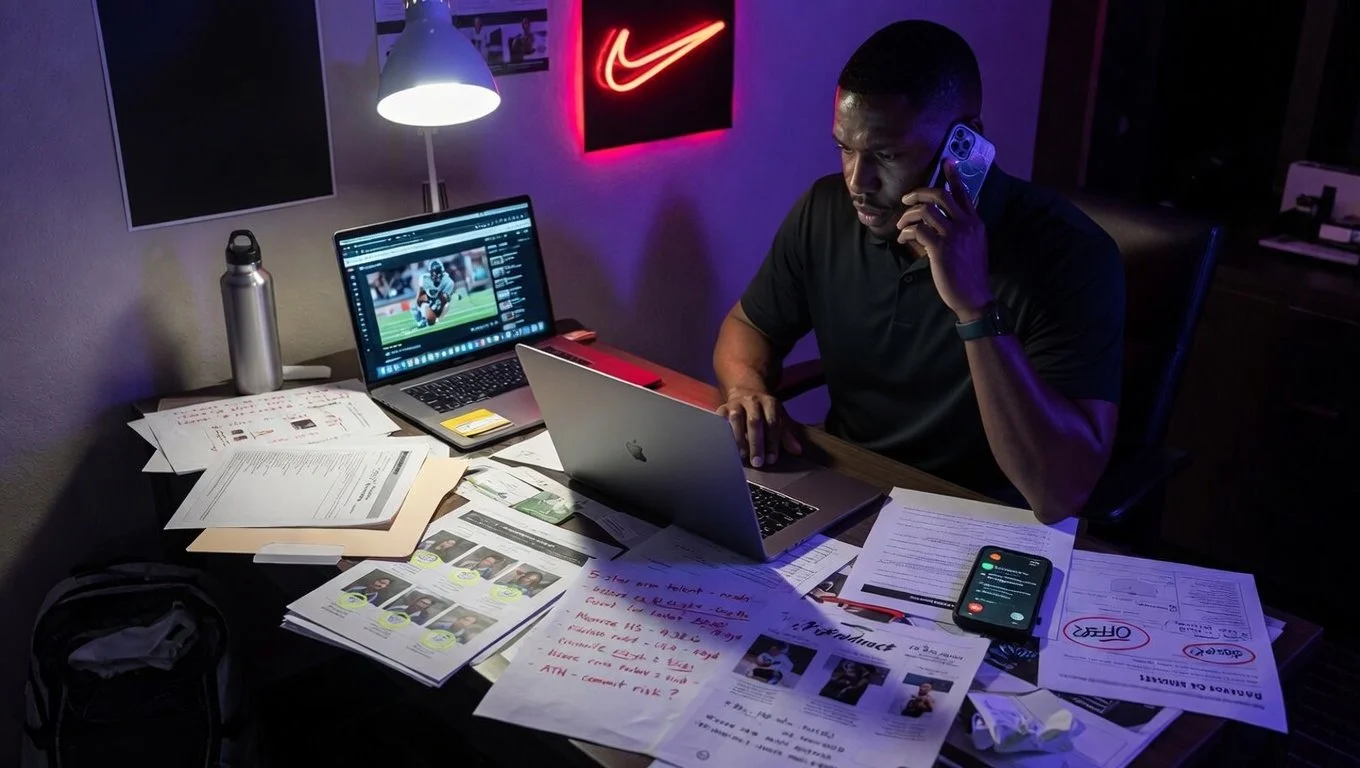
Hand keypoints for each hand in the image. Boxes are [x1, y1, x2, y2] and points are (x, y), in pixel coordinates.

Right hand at [716, 388, 801, 467]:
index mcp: (770, 403)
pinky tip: (726, 446)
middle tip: (757, 462)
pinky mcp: (722, 408)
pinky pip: (720, 420)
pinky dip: (722, 433)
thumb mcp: (779, 418)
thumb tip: (797, 450)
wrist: (746, 392)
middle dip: (756, 443)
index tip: (771, 459)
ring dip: (738, 439)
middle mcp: (753, 401)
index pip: (772, 423)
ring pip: (735, 419)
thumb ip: (787, 434)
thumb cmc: (765, 411)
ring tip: (742, 456)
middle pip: (754, 422)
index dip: (772, 442)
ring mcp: (736, 403)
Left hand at [897, 159, 993, 319]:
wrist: (974, 297)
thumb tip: (941, 219)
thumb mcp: (974, 245)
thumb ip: (962, 229)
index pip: (964, 193)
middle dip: (919, 193)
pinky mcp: (940, 250)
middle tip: (906, 199)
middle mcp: (966, 225)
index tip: (947, 161)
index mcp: (975, 222)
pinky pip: (918, 231)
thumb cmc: (969, 273)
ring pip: (925, 211)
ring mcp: (954, 236)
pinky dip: (906, 233)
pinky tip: (903, 239)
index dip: (954, 176)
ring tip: (901, 226)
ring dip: (908, 216)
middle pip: (940, 195)